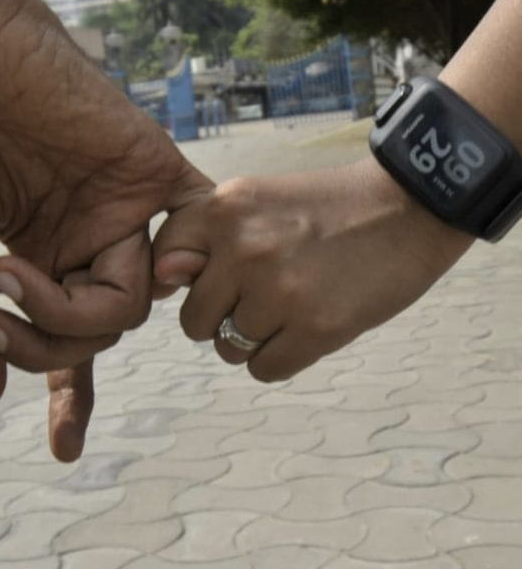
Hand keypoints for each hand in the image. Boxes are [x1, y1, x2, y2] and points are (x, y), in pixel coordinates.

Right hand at [0, 0, 209, 441]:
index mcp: (41, 258)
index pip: (67, 341)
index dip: (67, 399)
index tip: (66, 452)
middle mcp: (86, 242)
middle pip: (97, 334)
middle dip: (44, 346)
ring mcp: (120, 213)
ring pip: (131, 306)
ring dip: (70, 313)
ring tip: (10, 269)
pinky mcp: (151, 174)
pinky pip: (195, 232)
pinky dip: (188, 260)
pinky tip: (162, 272)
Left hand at [153, 158, 472, 381]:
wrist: (407, 208)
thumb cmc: (324, 207)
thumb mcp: (256, 198)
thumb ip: (204, 237)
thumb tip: (162, 279)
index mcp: (225, 209)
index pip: (164, 261)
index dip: (187, 277)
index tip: (215, 275)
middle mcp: (245, 249)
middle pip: (194, 321)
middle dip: (220, 317)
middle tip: (260, 297)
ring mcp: (280, 292)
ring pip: (228, 349)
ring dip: (253, 339)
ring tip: (289, 308)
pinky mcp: (316, 330)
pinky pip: (263, 370)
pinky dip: (279, 358)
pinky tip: (303, 329)